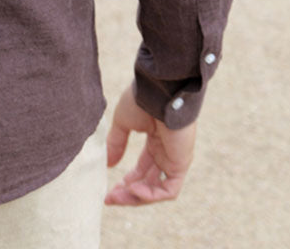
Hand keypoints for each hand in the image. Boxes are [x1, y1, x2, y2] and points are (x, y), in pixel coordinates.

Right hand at [105, 84, 195, 205]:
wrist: (157, 90)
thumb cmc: (141, 100)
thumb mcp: (123, 122)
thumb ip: (117, 143)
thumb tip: (108, 164)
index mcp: (155, 141)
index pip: (142, 169)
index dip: (126, 182)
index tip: (108, 191)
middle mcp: (166, 153)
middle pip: (148, 183)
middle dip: (128, 194)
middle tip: (110, 199)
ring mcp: (174, 160)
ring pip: (157, 190)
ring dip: (136, 197)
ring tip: (117, 196)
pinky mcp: (180, 164)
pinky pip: (168, 190)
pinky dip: (151, 195)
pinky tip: (133, 190)